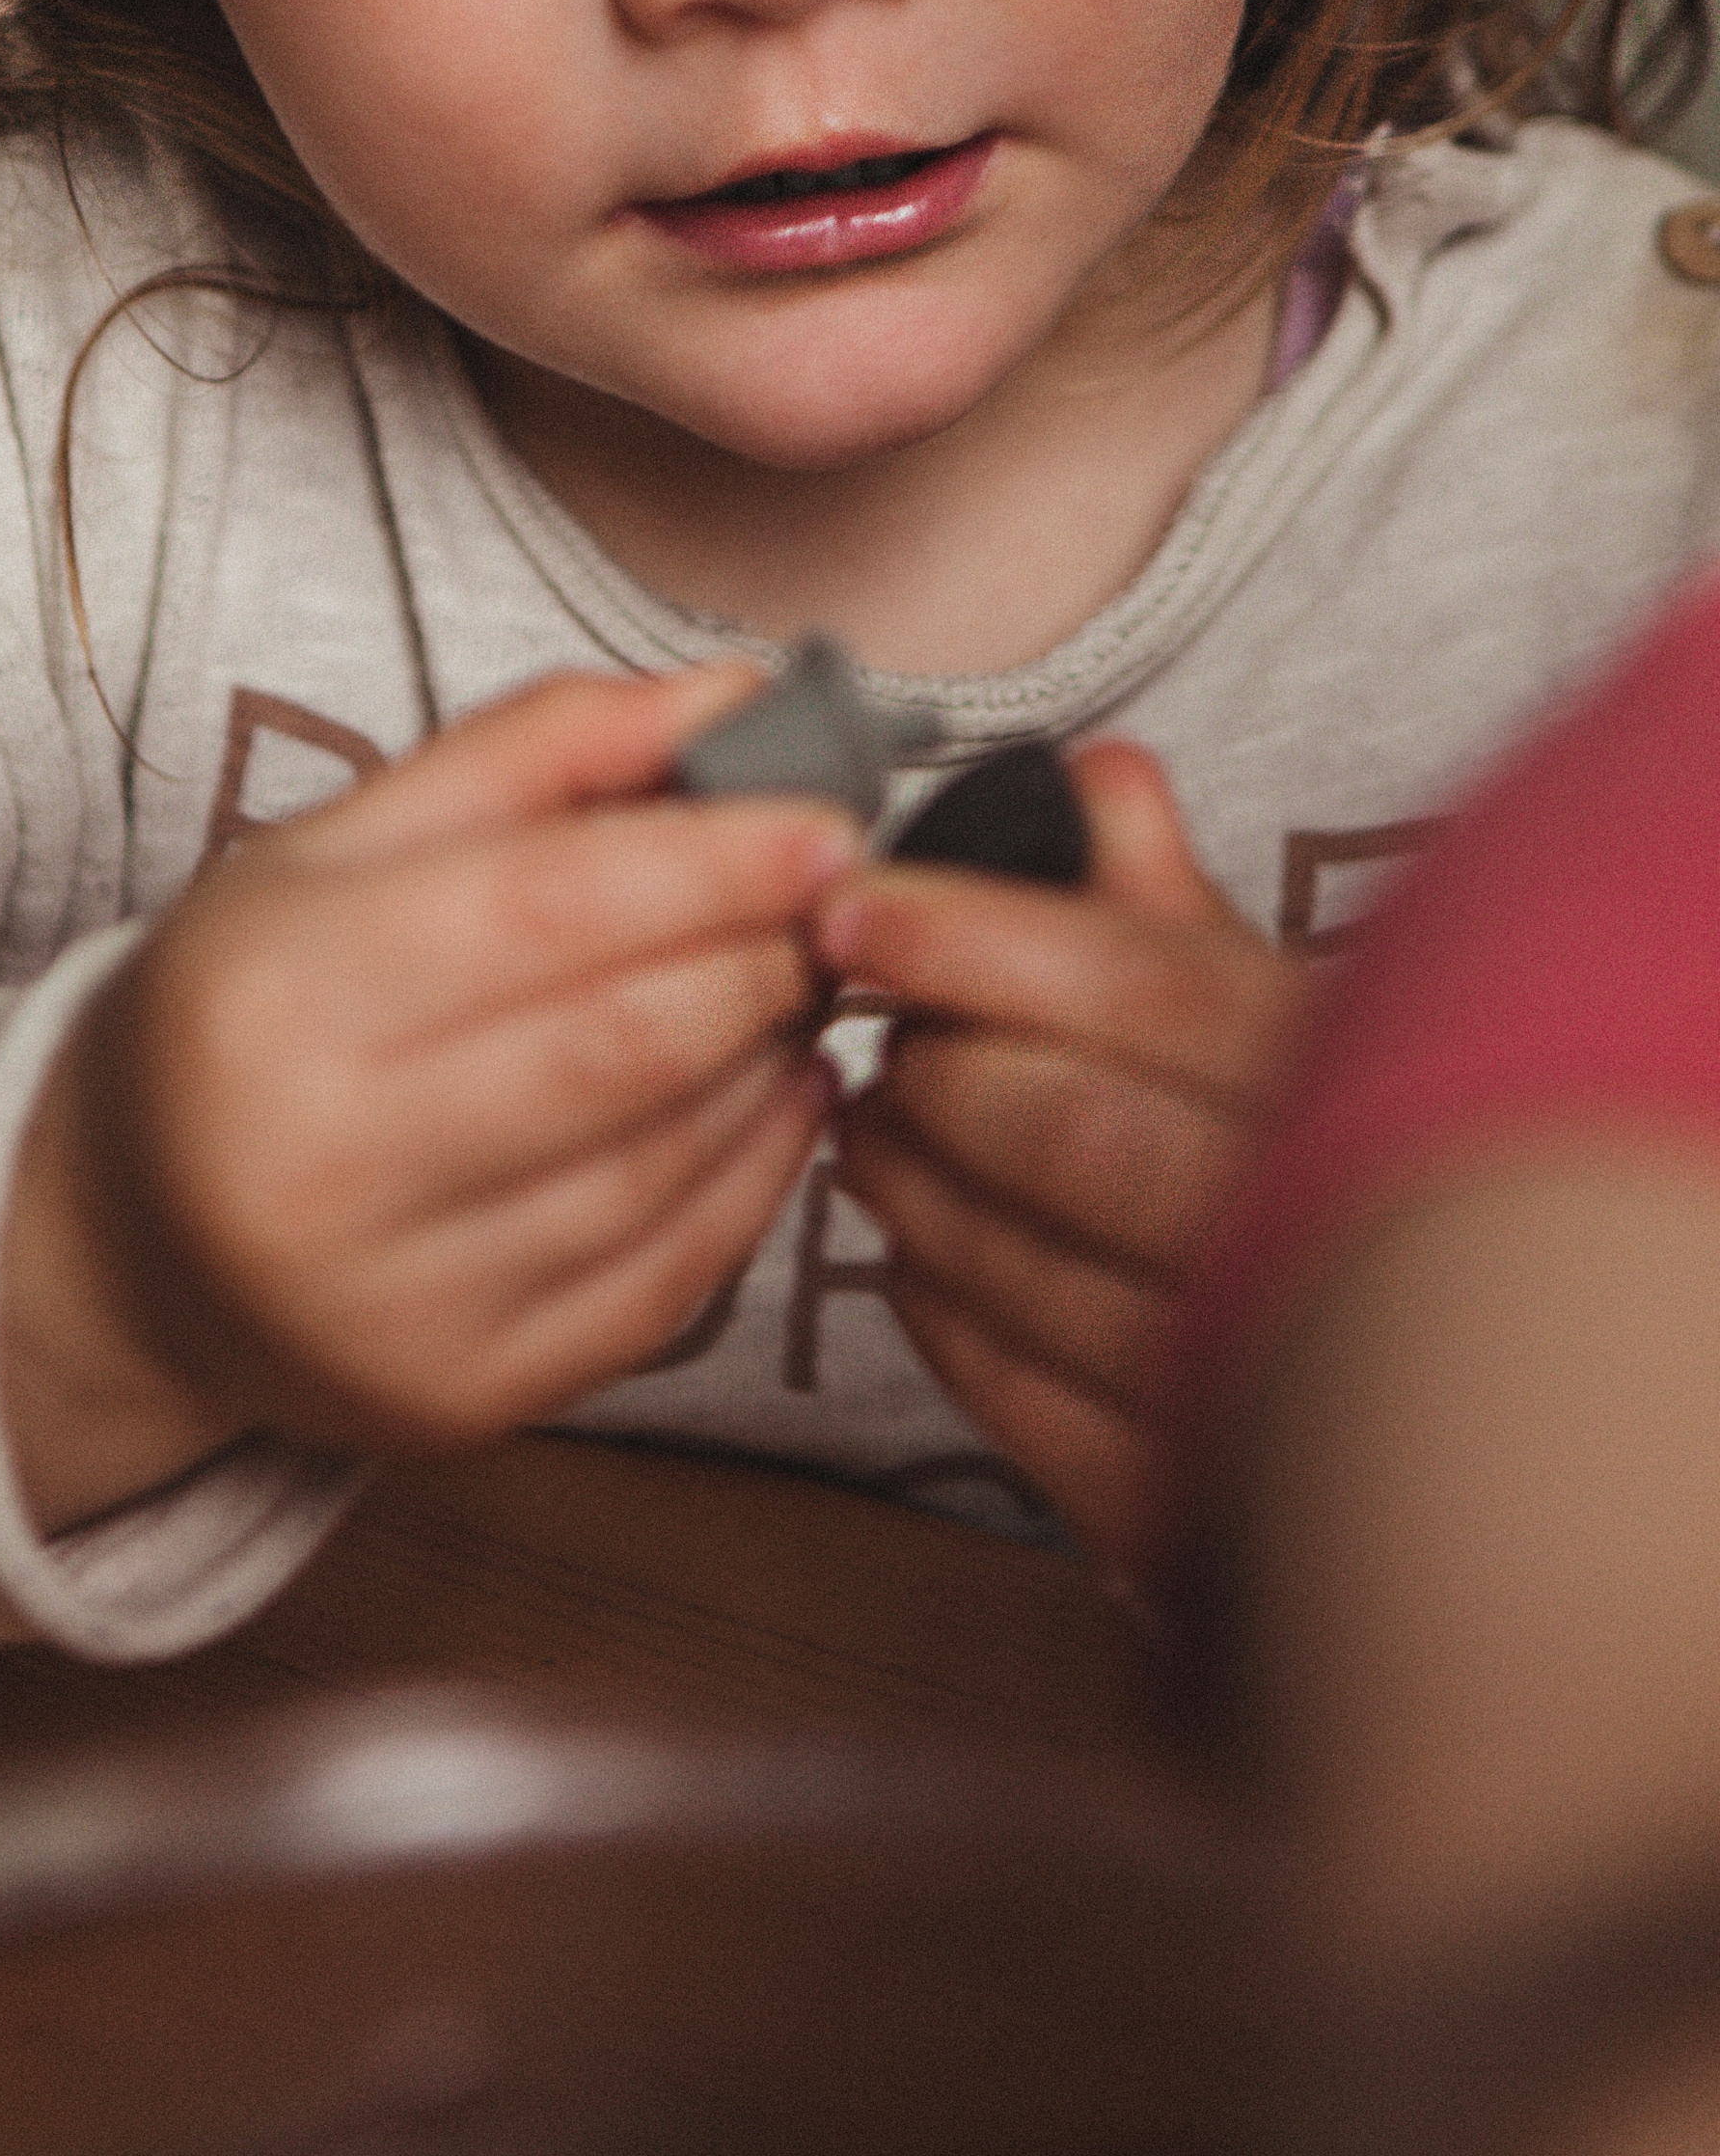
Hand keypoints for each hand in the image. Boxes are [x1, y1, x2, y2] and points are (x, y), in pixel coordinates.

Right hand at [0, 665, 857, 1526]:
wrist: (128, 1239)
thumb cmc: (252, 1007)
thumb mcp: (343, 843)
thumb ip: (539, 749)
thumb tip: (733, 695)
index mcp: (280, 992)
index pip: (549, 909)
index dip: (714, 862)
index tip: (826, 824)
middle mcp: (325, 1165)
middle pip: (624, 1044)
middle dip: (764, 960)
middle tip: (833, 908)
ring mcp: (395, 1305)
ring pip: (663, 1168)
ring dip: (771, 1065)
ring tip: (796, 989)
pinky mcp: (461, 1399)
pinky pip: (666, 1286)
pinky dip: (754, 1180)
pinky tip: (775, 1101)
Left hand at [815, 741, 1307, 1573]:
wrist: (1423, 1389)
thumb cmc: (1299, 1146)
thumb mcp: (1258, 1006)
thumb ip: (1162, 897)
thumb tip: (1095, 773)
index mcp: (1336, 1069)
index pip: (1134, 984)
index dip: (969, 938)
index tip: (849, 913)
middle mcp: (1315, 1219)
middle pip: (1070, 1131)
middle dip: (935, 1078)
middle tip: (872, 1047)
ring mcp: (1259, 1371)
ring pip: (1029, 1269)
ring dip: (915, 1192)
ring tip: (871, 1138)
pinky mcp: (1190, 1498)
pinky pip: (1021, 1396)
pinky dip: (942, 1314)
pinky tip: (919, 1257)